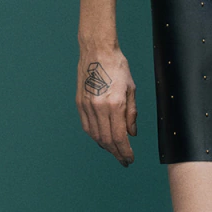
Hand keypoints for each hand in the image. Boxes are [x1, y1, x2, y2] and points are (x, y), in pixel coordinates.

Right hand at [76, 47, 137, 165]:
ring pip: (95, 135)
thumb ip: (132, 113)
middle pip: (106, 140)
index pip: (119, 136)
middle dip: (116, 153)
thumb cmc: (117, 66)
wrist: (97, 51)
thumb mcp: (131, 89)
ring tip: (115, 152)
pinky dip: (95, 136)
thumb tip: (131, 133)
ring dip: (105, 147)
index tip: (129, 159)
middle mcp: (99, 107)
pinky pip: (87, 126)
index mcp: (114, 104)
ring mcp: (87, 106)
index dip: (125, 151)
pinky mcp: (79, 103)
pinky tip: (102, 140)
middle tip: (124, 160)